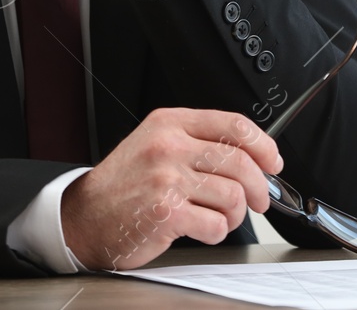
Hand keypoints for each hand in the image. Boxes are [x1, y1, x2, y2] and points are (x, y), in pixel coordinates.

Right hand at [60, 108, 282, 270]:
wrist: (84, 217)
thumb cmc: (123, 184)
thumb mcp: (155, 145)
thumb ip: (198, 143)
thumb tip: (252, 156)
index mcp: (170, 123)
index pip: (233, 124)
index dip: (263, 145)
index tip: (272, 161)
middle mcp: (169, 146)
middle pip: (241, 162)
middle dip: (259, 188)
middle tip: (257, 200)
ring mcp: (167, 179)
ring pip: (233, 196)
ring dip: (234, 215)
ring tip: (217, 217)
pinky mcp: (166, 213)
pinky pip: (216, 225)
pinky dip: (215, 233)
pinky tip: (199, 229)